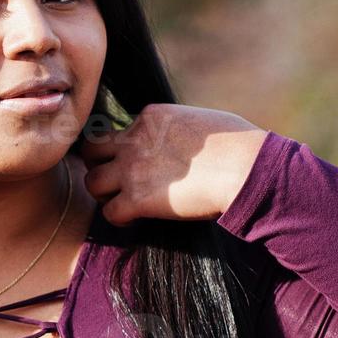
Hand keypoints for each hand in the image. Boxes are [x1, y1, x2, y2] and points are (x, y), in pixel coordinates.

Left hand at [77, 103, 269, 225]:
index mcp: (151, 117)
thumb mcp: (202, 121)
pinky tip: (133, 220)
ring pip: (92, 182)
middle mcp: (134, 140)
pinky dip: (118, 219)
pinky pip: (109, 212)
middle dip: (98, 166)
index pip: (120, 131)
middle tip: (115, 180)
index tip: (141, 163)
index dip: (126, 149)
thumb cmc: (240, 145)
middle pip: (91, 150)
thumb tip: (182, 140)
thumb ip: (180, 128)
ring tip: (121, 201)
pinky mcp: (137, 199)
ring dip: (104, 195)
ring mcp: (131, 169)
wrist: (246, 169)